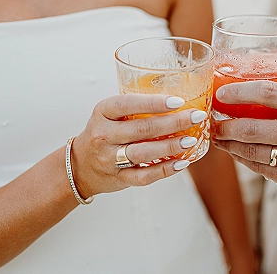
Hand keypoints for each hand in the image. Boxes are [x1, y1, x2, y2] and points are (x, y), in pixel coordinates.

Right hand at [71, 94, 207, 198]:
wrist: (80, 165)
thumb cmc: (104, 132)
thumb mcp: (110, 113)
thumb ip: (136, 106)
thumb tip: (178, 97)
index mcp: (103, 112)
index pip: (128, 104)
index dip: (154, 103)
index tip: (178, 101)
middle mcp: (104, 135)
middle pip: (141, 129)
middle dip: (173, 122)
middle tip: (196, 117)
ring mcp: (109, 159)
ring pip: (143, 153)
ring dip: (170, 147)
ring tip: (191, 140)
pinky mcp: (118, 178)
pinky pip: (144, 176)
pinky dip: (165, 170)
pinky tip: (181, 162)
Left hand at [212, 73, 276, 198]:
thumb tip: (274, 57)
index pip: (267, 93)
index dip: (239, 92)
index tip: (221, 94)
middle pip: (252, 129)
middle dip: (225, 126)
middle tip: (212, 121)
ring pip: (252, 153)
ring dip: (229, 145)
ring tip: (218, 137)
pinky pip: (261, 169)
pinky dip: (243, 160)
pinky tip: (235, 152)